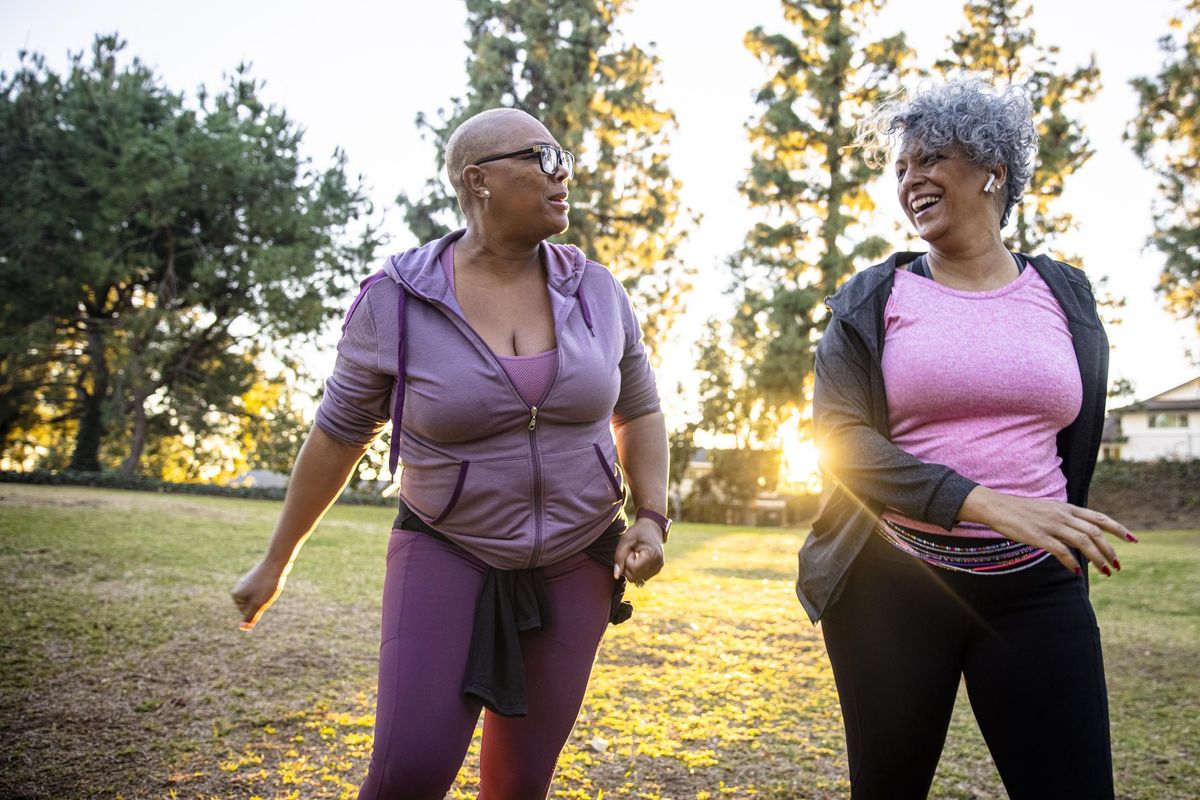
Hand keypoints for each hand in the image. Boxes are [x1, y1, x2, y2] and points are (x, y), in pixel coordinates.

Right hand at [231, 559, 288, 630]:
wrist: (276, 563)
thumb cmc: (267, 585)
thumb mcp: (259, 604)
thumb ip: (250, 616)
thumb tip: (243, 627)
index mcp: (235, 595)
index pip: (247, 613)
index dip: (259, 608)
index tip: (262, 597)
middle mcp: (238, 588)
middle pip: (253, 605)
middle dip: (262, 602)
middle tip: (267, 591)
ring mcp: (246, 582)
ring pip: (259, 598)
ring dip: (266, 595)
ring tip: (269, 586)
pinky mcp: (255, 577)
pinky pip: (263, 590)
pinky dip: (269, 589)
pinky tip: (271, 580)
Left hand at [613, 518, 664, 586]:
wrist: (652, 527)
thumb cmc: (637, 532)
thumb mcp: (625, 540)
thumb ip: (619, 557)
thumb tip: (616, 576)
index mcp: (652, 555)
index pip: (633, 569)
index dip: (627, 560)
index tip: (630, 550)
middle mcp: (658, 564)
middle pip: (635, 577)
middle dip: (628, 566)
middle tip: (631, 552)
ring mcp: (659, 568)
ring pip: (637, 579)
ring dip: (632, 568)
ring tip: (636, 555)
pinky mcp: (657, 569)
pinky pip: (641, 577)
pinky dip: (637, 570)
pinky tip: (639, 559)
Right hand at [961, 486, 1136, 575]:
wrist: (996, 507)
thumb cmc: (1019, 511)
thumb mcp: (1047, 509)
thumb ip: (1064, 518)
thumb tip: (1079, 531)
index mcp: (1066, 507)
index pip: (1099, 518)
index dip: (1118, 529)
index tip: (1132, 540)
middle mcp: (1062, 515)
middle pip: (1095, 532)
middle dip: (1110, 550)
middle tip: (1117, 566)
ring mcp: (1051, 525)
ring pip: (1083, 542)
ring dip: (1098, 558)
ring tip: (1106, 572)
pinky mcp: (1038, 536)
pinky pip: (1061, 551)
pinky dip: (1072, 562)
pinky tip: (1077, 571)